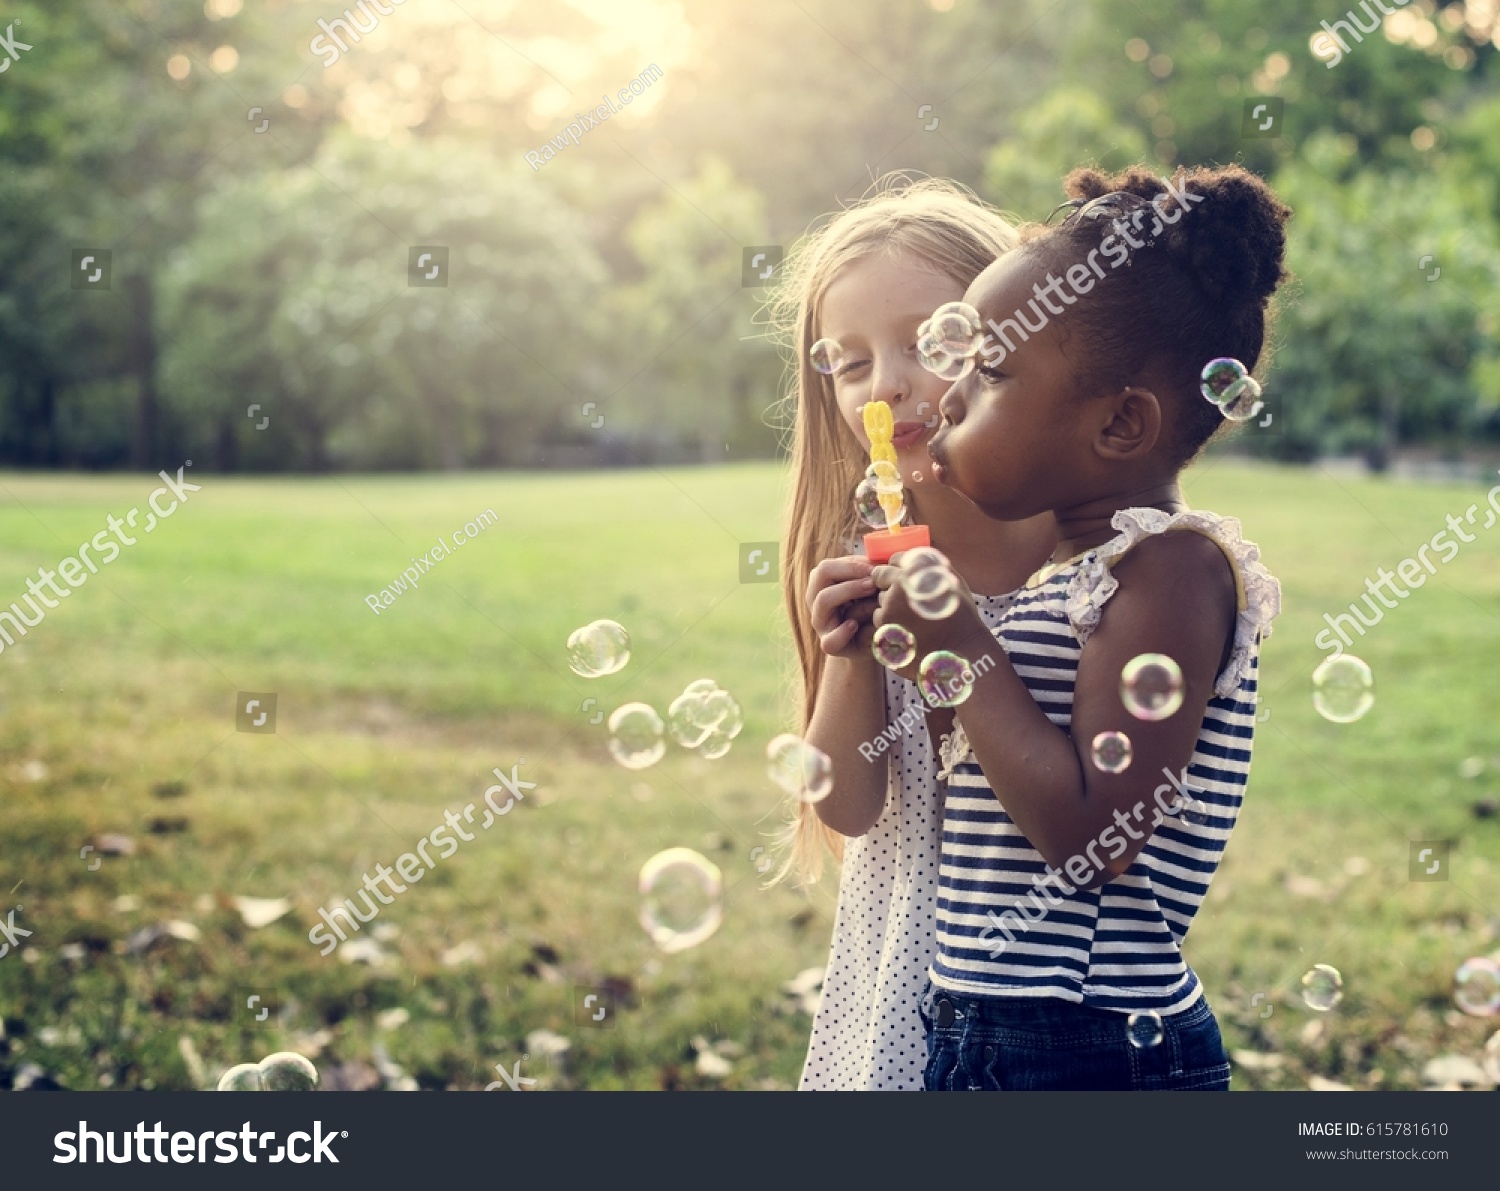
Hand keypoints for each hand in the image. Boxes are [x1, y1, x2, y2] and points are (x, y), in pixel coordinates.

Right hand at [807, 555, 880, 658]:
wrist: (870, 641)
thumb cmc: (870, 608)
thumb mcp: (869, 587)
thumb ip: (870, 572)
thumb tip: (883, 557)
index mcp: (822, 584)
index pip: (826, 566)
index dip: (851, 564)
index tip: (875, 568)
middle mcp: (816, 600)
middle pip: (820, 574)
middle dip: (849, 573)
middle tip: (873, 580)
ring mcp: (821, 622)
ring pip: (823, 600)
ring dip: (848, 591)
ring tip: (871, 591)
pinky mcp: (830, 644)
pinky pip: (829, 640)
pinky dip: (842, 632)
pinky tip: (854, 625)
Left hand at [871, 551, 989, 674]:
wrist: (962, 648)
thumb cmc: (961, 614)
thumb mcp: (951, 579)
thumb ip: (929, 566)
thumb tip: (912, 559)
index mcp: (916, 569)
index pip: (894, 558)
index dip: (899, 568)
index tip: (906, 578)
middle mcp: (899, 584)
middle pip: (880, 576)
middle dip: (888, 583)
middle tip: (904, 597)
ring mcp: (889, 607)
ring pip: (880, 599)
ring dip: (890, 605)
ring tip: (911, 617)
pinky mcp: (884, 626)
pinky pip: (879, 619)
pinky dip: (889, 622)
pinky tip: (908, 628)